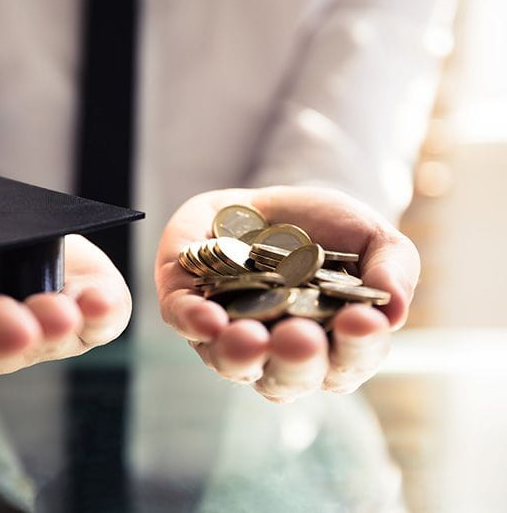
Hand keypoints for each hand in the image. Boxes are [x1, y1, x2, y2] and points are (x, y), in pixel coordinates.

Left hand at [156, 186, 418, 401]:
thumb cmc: (326, 232)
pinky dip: (193, 322)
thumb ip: (392, 269)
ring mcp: (229, 336)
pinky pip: (185, 322)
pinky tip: (207, 318)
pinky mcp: (186, 306)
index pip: (348, 364)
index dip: (357, 349)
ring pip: (232, 362)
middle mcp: (277, 354)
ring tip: (250, 338)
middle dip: (295, 361)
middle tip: (300, 338)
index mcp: (331, 347)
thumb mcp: (371, 239)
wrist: (267, 204)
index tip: (362, 321)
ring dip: (240, 355)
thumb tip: (396, 312)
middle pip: (287, 378)